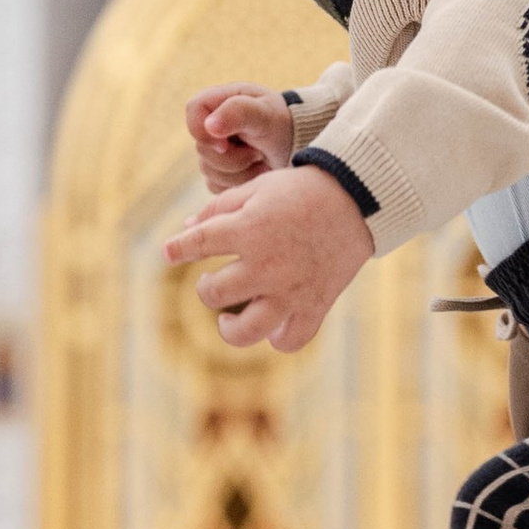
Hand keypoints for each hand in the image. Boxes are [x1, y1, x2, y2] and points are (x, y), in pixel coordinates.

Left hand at [164, 164, 372, 350]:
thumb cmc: (303, 190)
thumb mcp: (257, 188)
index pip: (198, 244)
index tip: (169, 253)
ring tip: (227, 321)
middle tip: (210, 280)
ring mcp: (290, 290)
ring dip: (230, 328)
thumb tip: (187, 228)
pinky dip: (277, 337)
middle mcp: (266, 265)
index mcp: (249, 229)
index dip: (178, 250)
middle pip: (214, 294)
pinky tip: (271, 326)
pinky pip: (289, 340)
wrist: (359, 198)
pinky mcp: (315, 305)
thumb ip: (219, 209)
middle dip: (205, 287)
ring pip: (246, 330)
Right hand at [187, 83, 294, 190]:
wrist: (300, 148)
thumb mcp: (265, 114)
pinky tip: (257, 172)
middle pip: (202, 149)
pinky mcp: (220, 173)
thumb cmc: (284, 124)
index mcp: (219, 101)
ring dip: (241, 172)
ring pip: (209, 172)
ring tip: (261, 160)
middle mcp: (213, 125)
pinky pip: (217, 186)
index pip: (193, 110)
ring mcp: (214, 150)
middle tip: (258, 151)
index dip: (203, 132)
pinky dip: (240, 183)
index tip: (225, 144)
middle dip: (233, 157)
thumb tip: (209, 126)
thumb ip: (237, 112)